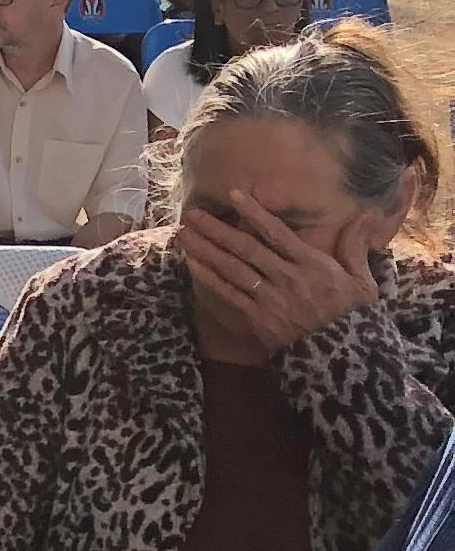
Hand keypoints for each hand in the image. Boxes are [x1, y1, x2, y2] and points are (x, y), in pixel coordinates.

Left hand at [177, 191, 376, 359]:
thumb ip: (355, 247)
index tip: (233, 195)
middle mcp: (288, 277)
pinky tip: (192, 264)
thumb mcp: (362, 280)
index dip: (254, 213)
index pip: (277, 233)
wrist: (341, 356)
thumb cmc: (352, 317)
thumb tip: (365, 215)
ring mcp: (270, 298)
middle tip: (193, 213)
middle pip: (246, 248)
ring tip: (184, 234)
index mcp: (312, 264)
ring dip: (206, 250)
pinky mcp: (257, 318)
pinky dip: (209, 279)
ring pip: (232, 269)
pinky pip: (229, 295)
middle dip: (217, 229)